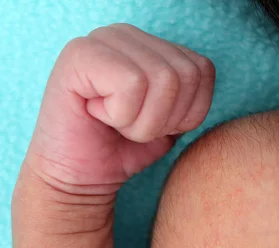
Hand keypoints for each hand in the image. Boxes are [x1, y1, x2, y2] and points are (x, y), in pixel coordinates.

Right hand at [25, 23, 214, 195]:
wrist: (76, 181)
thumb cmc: (118, 153)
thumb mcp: (167, 126)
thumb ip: (189, 100)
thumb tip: (202, 79)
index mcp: (150, 46)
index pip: (202, 71)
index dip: (184, 115)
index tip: (150, 127)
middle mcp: (126, 34)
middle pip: (184, 76)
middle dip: (162, 121)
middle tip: (129, 129)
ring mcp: (102, 39)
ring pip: (162, 80)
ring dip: (140, 121)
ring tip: (114, 123)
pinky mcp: (79, 54)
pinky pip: (131, 83)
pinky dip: (121, 115)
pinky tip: (98, 115)